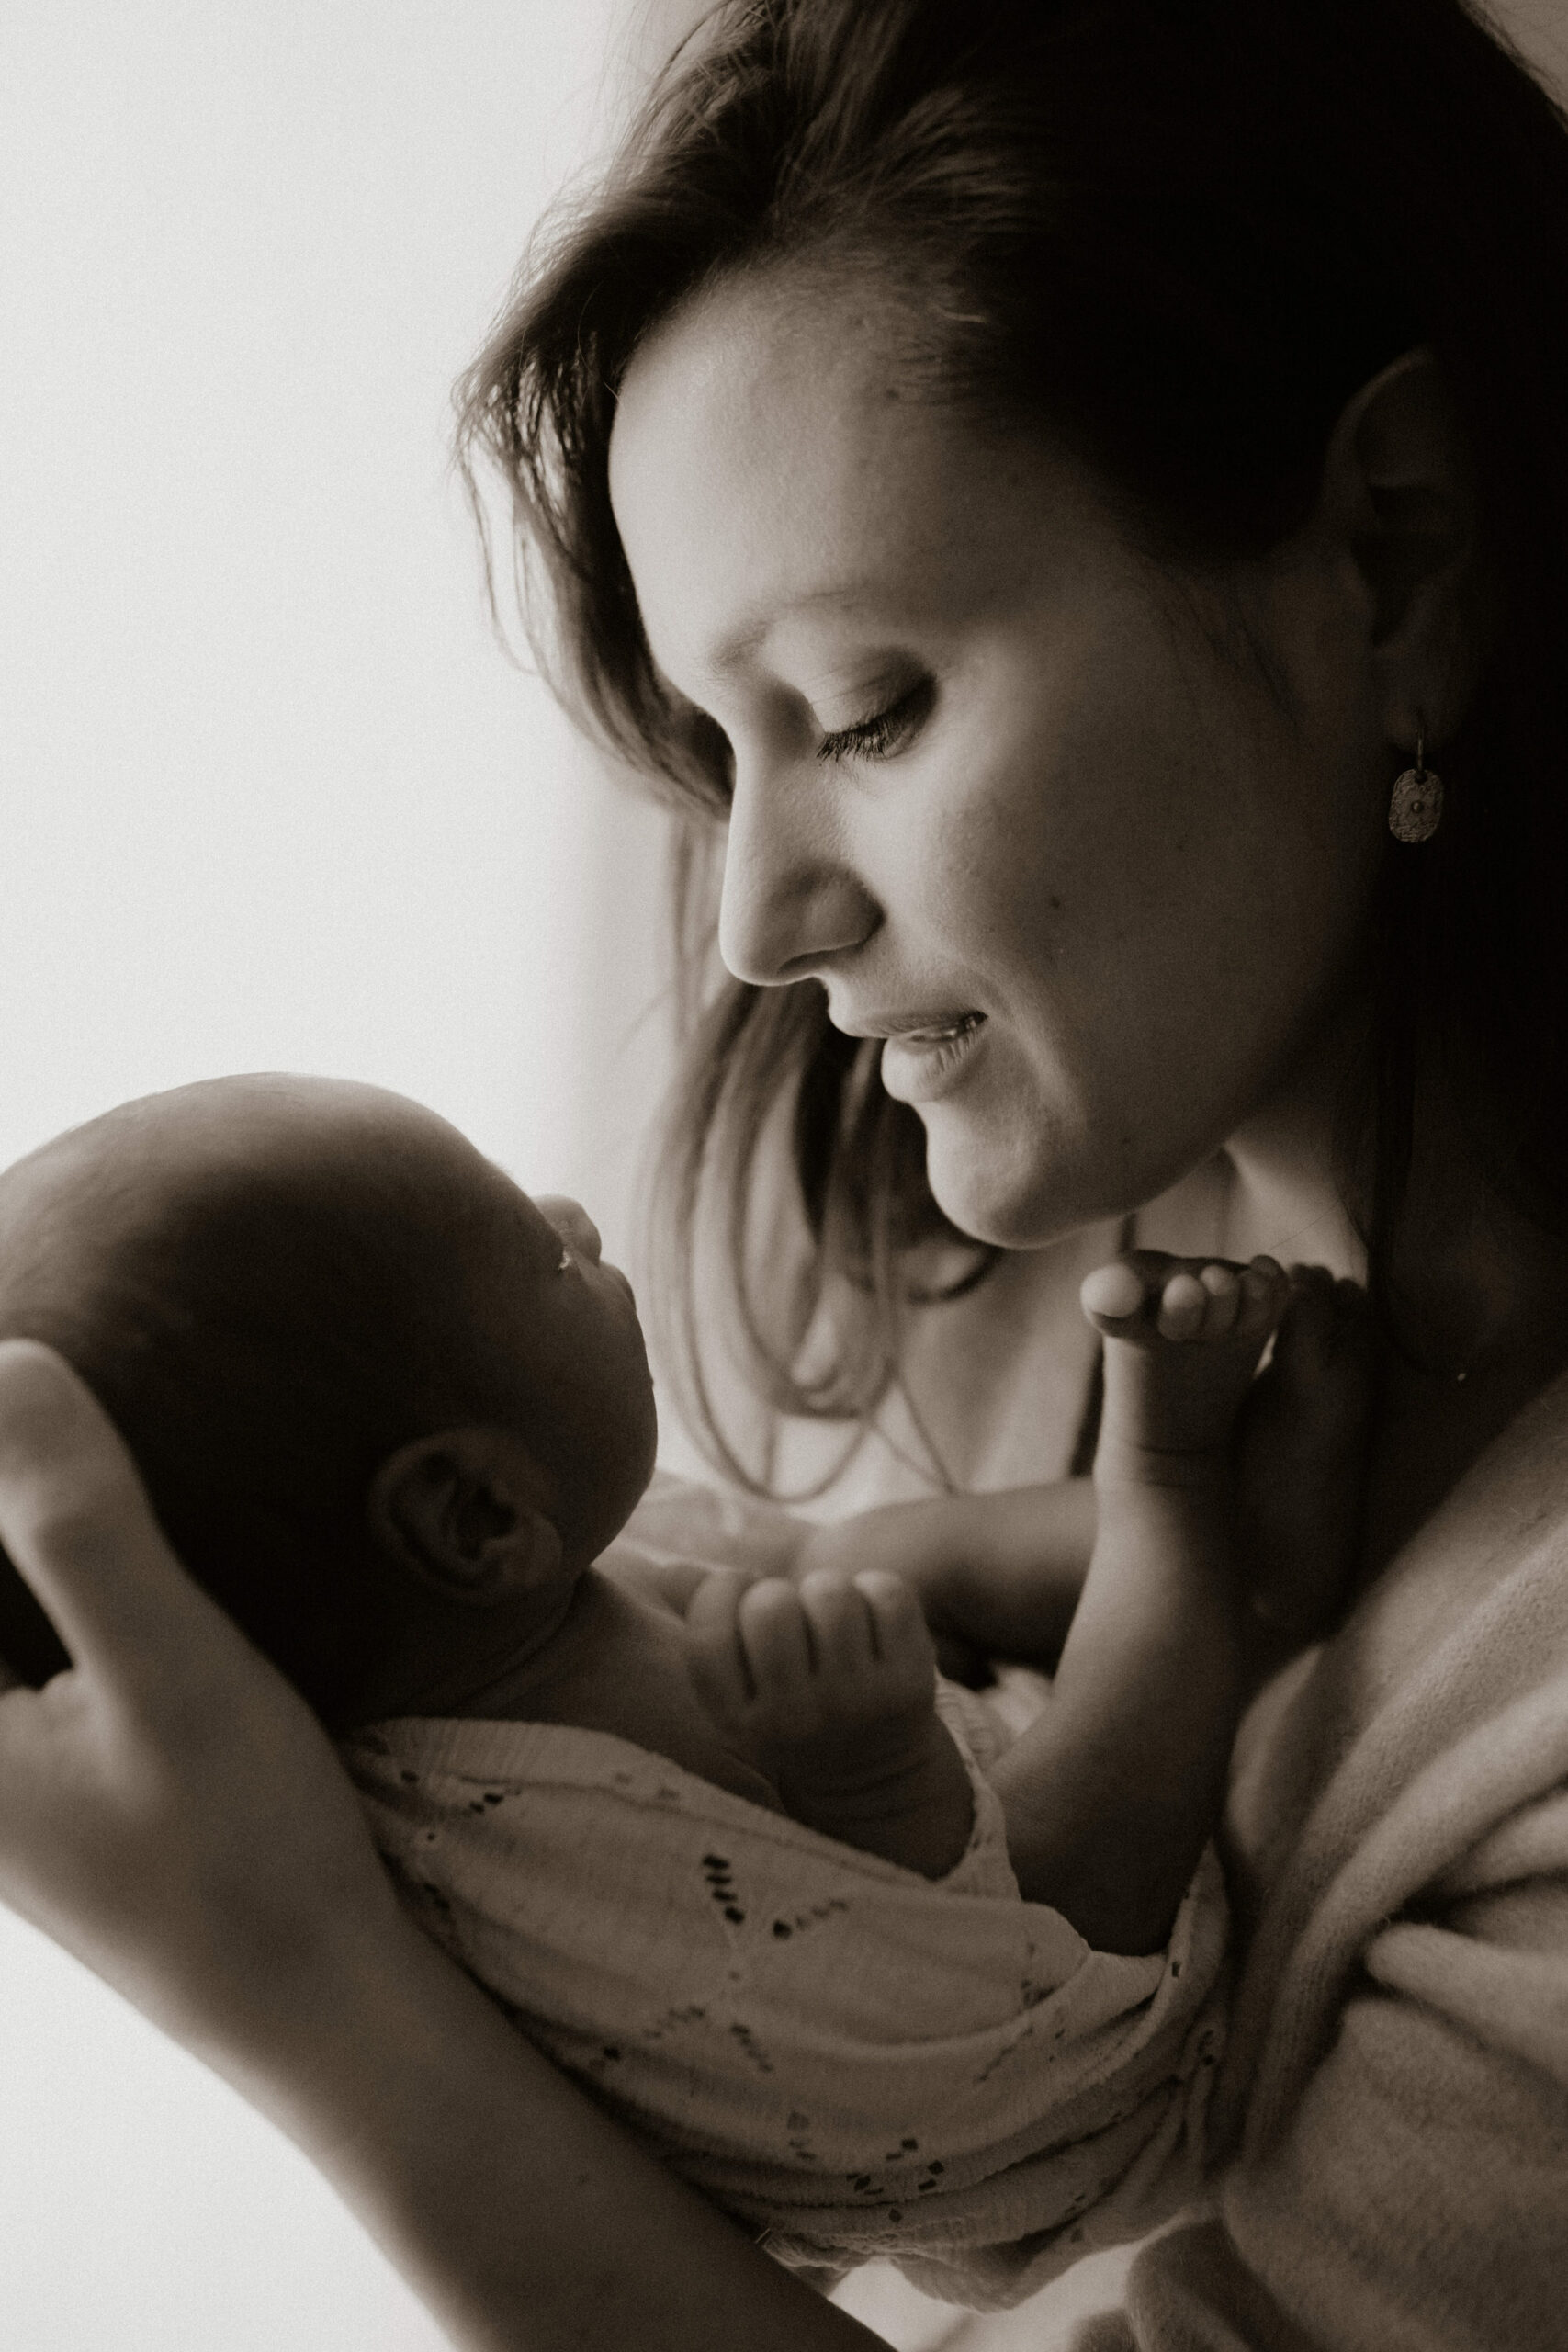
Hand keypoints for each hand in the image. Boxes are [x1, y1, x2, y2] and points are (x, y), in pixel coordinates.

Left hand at [0, 1342, 405, 2103]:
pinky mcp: (48, 1761)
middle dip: (4, 1468)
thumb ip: (81, 1525)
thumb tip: (9, 1358)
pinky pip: (21, 1633)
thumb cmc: (245, 1852)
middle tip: (40, 1339)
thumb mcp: (173, 1675)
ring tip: (59, 1392)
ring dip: (19, 1509)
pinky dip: (43, 1559)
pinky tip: (105, 1499)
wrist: (318, 2001)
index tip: (18, 1324)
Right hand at [685, 1564, 937, 1756]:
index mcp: (737, 1721)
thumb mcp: (740, 1688)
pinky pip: (887, 1593)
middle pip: (770, 1606)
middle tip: (792, 1616)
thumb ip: (706, 1627)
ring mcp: (856, 1704)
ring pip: (830, 1592)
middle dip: (779, 1592)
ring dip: (830, 1589)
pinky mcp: (910, 1685)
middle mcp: (793, 1720)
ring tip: (831, 1620)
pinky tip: (873, 1622)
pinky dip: (878, 1591)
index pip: (708, 1631)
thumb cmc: (790, 1707)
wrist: (873, 1774)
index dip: (722, 1590)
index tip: (742, 1597)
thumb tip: (667, 1571)